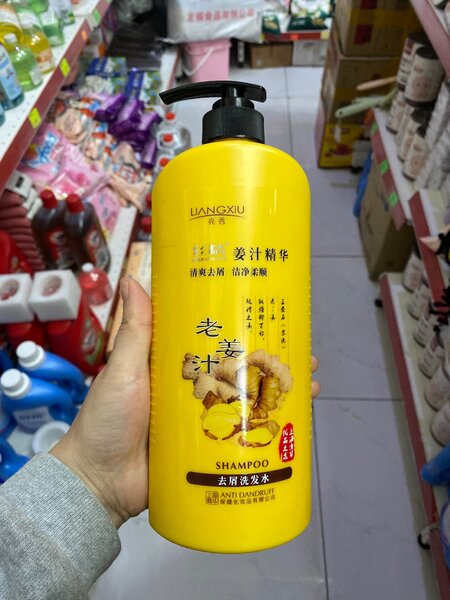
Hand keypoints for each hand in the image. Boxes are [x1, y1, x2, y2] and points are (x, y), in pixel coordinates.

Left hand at [52, 277, 319, 528]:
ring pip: (251, 405)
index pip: (220, 343)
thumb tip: (133, 278)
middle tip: (306, 355)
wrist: (98, 482)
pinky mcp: (209, 453)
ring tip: (310, 386)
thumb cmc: (108, 420)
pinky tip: (294, 427)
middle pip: (245, 373)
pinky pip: (244, 439)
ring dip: (282, 395)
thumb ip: (135, 332)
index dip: (247, 330)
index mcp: (180, 368)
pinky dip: (271, 432)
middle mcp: (198, 392)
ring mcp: (206, 424)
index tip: (274, 315)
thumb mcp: (124, 370)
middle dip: (277, 364)